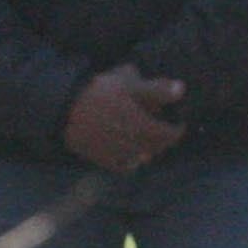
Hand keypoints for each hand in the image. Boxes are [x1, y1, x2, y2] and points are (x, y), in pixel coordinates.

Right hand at [61, 64, 184, 171]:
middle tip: (165, 131)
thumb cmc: (101, 90)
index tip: (180, 122)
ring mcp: (117, 152)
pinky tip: (134, 153)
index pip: (170, 134)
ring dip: (150, 150)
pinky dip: (132, 161)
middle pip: (158, 146)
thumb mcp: (130, 81)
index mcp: (142, 124)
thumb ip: (157, 88)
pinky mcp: (102, 159)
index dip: (178, 129)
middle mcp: (133, 142)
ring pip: (143, 157)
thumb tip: (182, 89)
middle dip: (165, 140)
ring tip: (151, 141)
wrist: (65, 107)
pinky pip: (124, 166)